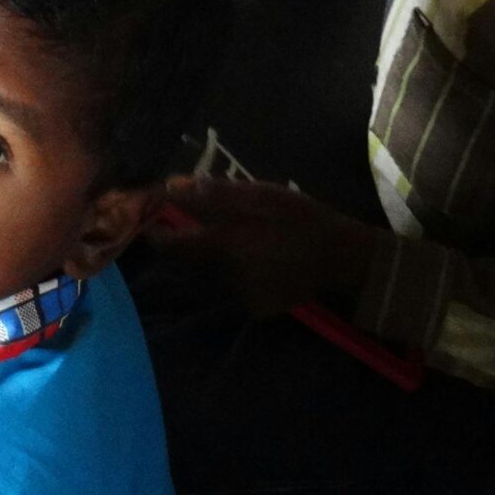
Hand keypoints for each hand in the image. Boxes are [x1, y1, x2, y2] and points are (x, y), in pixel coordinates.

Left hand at [151, 177, 378, 319]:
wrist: (344, 260)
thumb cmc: (304, 220)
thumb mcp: (263, 196)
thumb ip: (216, 194)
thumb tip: (172, 186)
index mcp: (227, 245)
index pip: (174, 245)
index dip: (156, 234)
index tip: (150, 222)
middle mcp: (228, 276)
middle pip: (193, 261)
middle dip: (193, 243)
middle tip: (206, 225)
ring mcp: (242, 295)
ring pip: (215, 274)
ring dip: (219, 258)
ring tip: (248, 241)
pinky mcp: (256, 308)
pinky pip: (235, 288)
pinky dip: (240, 274)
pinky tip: (262, 262)